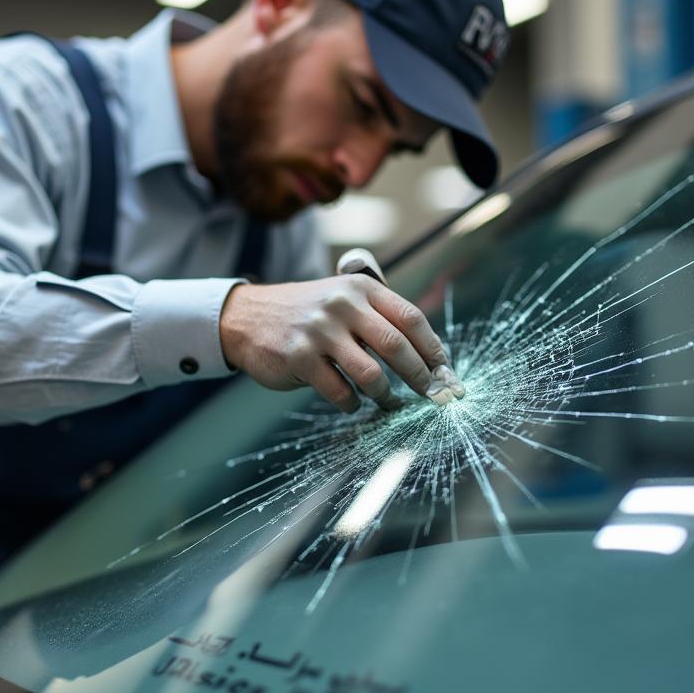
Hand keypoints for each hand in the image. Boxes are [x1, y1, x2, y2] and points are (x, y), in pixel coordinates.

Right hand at [219, 276, 448, 411]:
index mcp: (361, 288)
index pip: (412, 319)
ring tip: (387, 402)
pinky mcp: (300, 357)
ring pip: (372, 374)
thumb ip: (380, 319)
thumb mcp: (343, 299)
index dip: (434, 349)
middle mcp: (343, 305)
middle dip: (421, 377)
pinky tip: (350, 402)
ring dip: (386, 396)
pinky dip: (351, 403)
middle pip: (398, 346)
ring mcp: (321, 331)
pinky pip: (340, 392)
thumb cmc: (306, 314)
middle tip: (431, 395)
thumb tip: (429, 358)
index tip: (446, 372)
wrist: (247, 317)